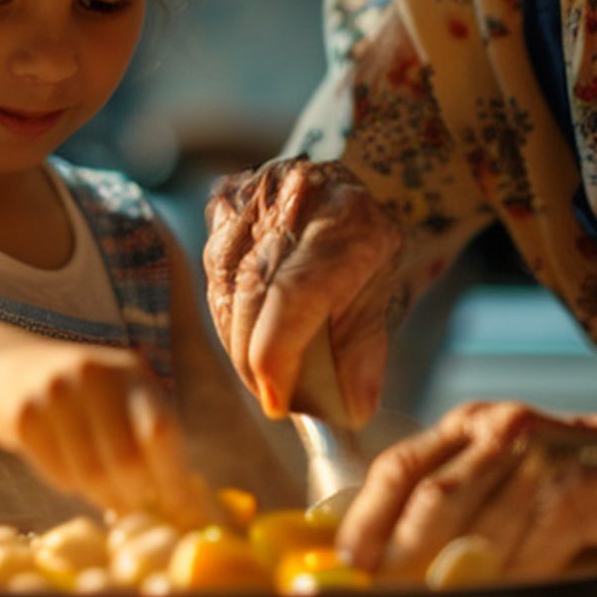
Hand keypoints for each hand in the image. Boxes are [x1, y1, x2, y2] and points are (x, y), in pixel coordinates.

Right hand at [0, 338, 199, 520]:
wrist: (8, 371)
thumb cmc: (81, 397)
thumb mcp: (119, 397)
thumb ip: (149, 435)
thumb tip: (183, 501)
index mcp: (131, 373)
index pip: (161, 431)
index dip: (172, 476)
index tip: (180, 509)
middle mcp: (95, 375)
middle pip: (127, 459)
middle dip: (133, 496)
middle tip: (131, 510)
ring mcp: (56, 392)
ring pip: (91, 474)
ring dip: (101, 495)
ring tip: (101, 490)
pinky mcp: (24, 414)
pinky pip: (58, 474)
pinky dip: (68, 484)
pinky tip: (67, 467)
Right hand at [202, 158, 403, 424]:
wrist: (350, 187)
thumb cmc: (366, 244)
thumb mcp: (382, 293)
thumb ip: (364, 350)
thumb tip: (352, 409)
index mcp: (347, 220)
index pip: (294, 295)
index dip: (276, 356)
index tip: (277, 401)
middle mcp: (295, 196)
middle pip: (251, 294)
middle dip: (253, 359)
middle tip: (271, 394)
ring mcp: (254, 193)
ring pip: (224, 285)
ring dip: (236, 338)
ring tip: (261, 367)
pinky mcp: (224, 199)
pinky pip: (214, 269)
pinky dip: (227, 308)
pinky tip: (247, 327)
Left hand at [338, 401, 596, 578]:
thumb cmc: (578, 486)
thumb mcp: (506, 484)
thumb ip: (453, 510)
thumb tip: (383, 567)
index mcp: (470, 424)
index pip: (398, 468)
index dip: (363, 520)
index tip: (342, 569)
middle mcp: (500, 429)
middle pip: (428, 501)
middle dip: (397, 560)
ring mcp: (541, 454)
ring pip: (477, 530)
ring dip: (452, 579)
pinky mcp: (580, 487)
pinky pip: (531, 547)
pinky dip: (512, 579)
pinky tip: (505, 595)